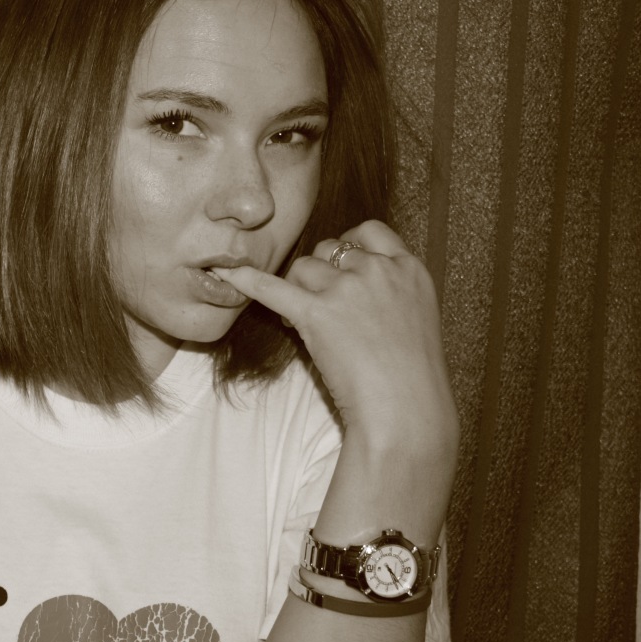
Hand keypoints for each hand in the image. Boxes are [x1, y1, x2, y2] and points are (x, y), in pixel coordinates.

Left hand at [213, 220, 455, 446]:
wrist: (407, 409)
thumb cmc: (411, 376)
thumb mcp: (415, 316)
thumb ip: (387, 291)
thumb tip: (345, 282)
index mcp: (408, 268)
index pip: (369, 232)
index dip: (348, 246)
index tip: (339, 265)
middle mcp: (377, 270)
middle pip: (328, 249)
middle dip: (319, 273)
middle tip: (319, 304)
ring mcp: (346, 289)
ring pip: (302, 267)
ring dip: (297, 289)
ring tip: (302, 320)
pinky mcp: (316, 313)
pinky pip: (272, 288)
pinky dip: (246, 280)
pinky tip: (226, 272)